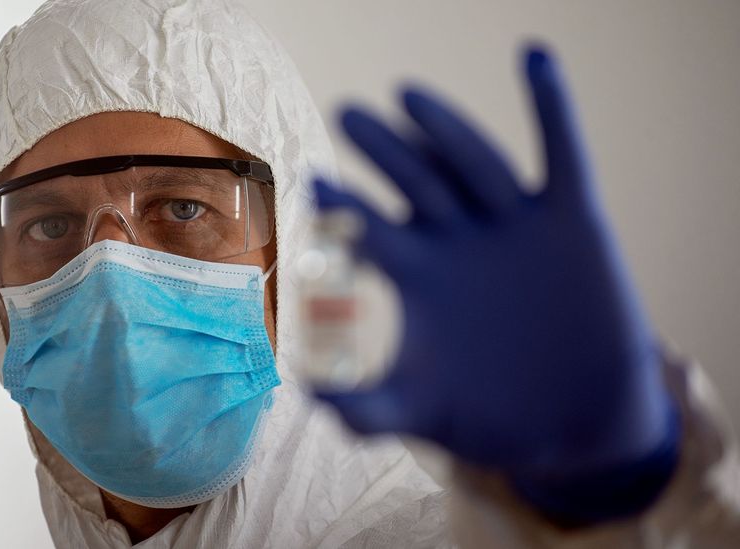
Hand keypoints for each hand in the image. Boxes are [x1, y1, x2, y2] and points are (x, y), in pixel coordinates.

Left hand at [314, 46, 677, 518]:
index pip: (372, 228)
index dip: (344, 205)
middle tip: (347, 113)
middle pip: (414, 182)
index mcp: (417, 272)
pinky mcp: (570, 220)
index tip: (313, 183)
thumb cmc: (487, 413)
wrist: (574, 421)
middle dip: (383, 150)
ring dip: (445, 129)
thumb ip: (364, 410)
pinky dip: (553, 110)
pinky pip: (562, 157)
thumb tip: (307, 393)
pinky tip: (534, 60)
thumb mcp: (420, 412)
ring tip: (408, 96)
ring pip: (474, 163)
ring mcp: (512, 225)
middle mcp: (459, 239)